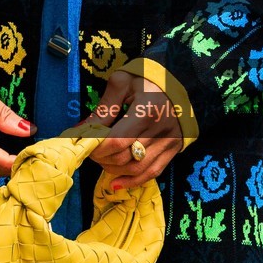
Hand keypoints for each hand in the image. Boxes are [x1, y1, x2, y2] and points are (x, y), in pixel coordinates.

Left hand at [82, 69, 186, 192]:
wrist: (181, 80)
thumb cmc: (147, 79)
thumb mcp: (122, 82)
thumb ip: (103, 108)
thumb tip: (80, 131)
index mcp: (146, 110)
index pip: (116, 141)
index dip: (97, 147)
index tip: (85, 142)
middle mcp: (160, 130)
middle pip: (124, 157)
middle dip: (102, 158)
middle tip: (92, 150)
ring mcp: (169, 143)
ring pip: (136, 168)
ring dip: (113, 170)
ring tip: (102, 160)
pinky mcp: (173, 150)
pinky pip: (152, 173)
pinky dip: (132, 181)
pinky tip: (116, 183)